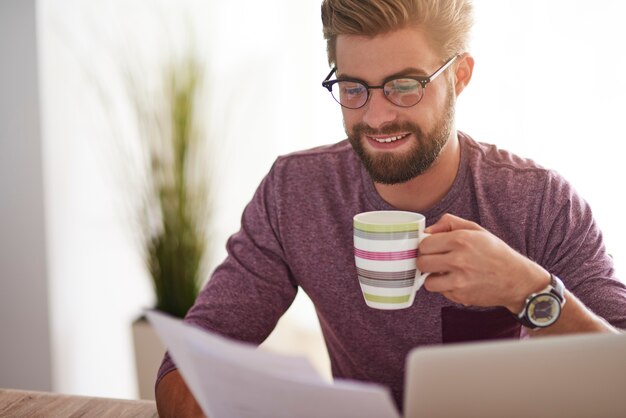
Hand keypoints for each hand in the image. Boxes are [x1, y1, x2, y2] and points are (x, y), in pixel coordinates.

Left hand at [417, 213, 549, 312]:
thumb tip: (427, 230)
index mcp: (461, 240)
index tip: (431, 248)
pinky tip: (458, 282)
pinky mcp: (461, 296)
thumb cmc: (496, 253)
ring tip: (444, 273)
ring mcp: (459, 280)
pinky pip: (441, 292)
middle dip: (426, 261)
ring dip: (433, 278)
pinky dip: (446, 288)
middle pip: (422, 262)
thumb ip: (449, 223)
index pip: (424, 244)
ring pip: (427, 281)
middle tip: (435, 261)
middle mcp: (459, 260)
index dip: (426, 246)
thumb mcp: (476, 230)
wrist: (517, 280)